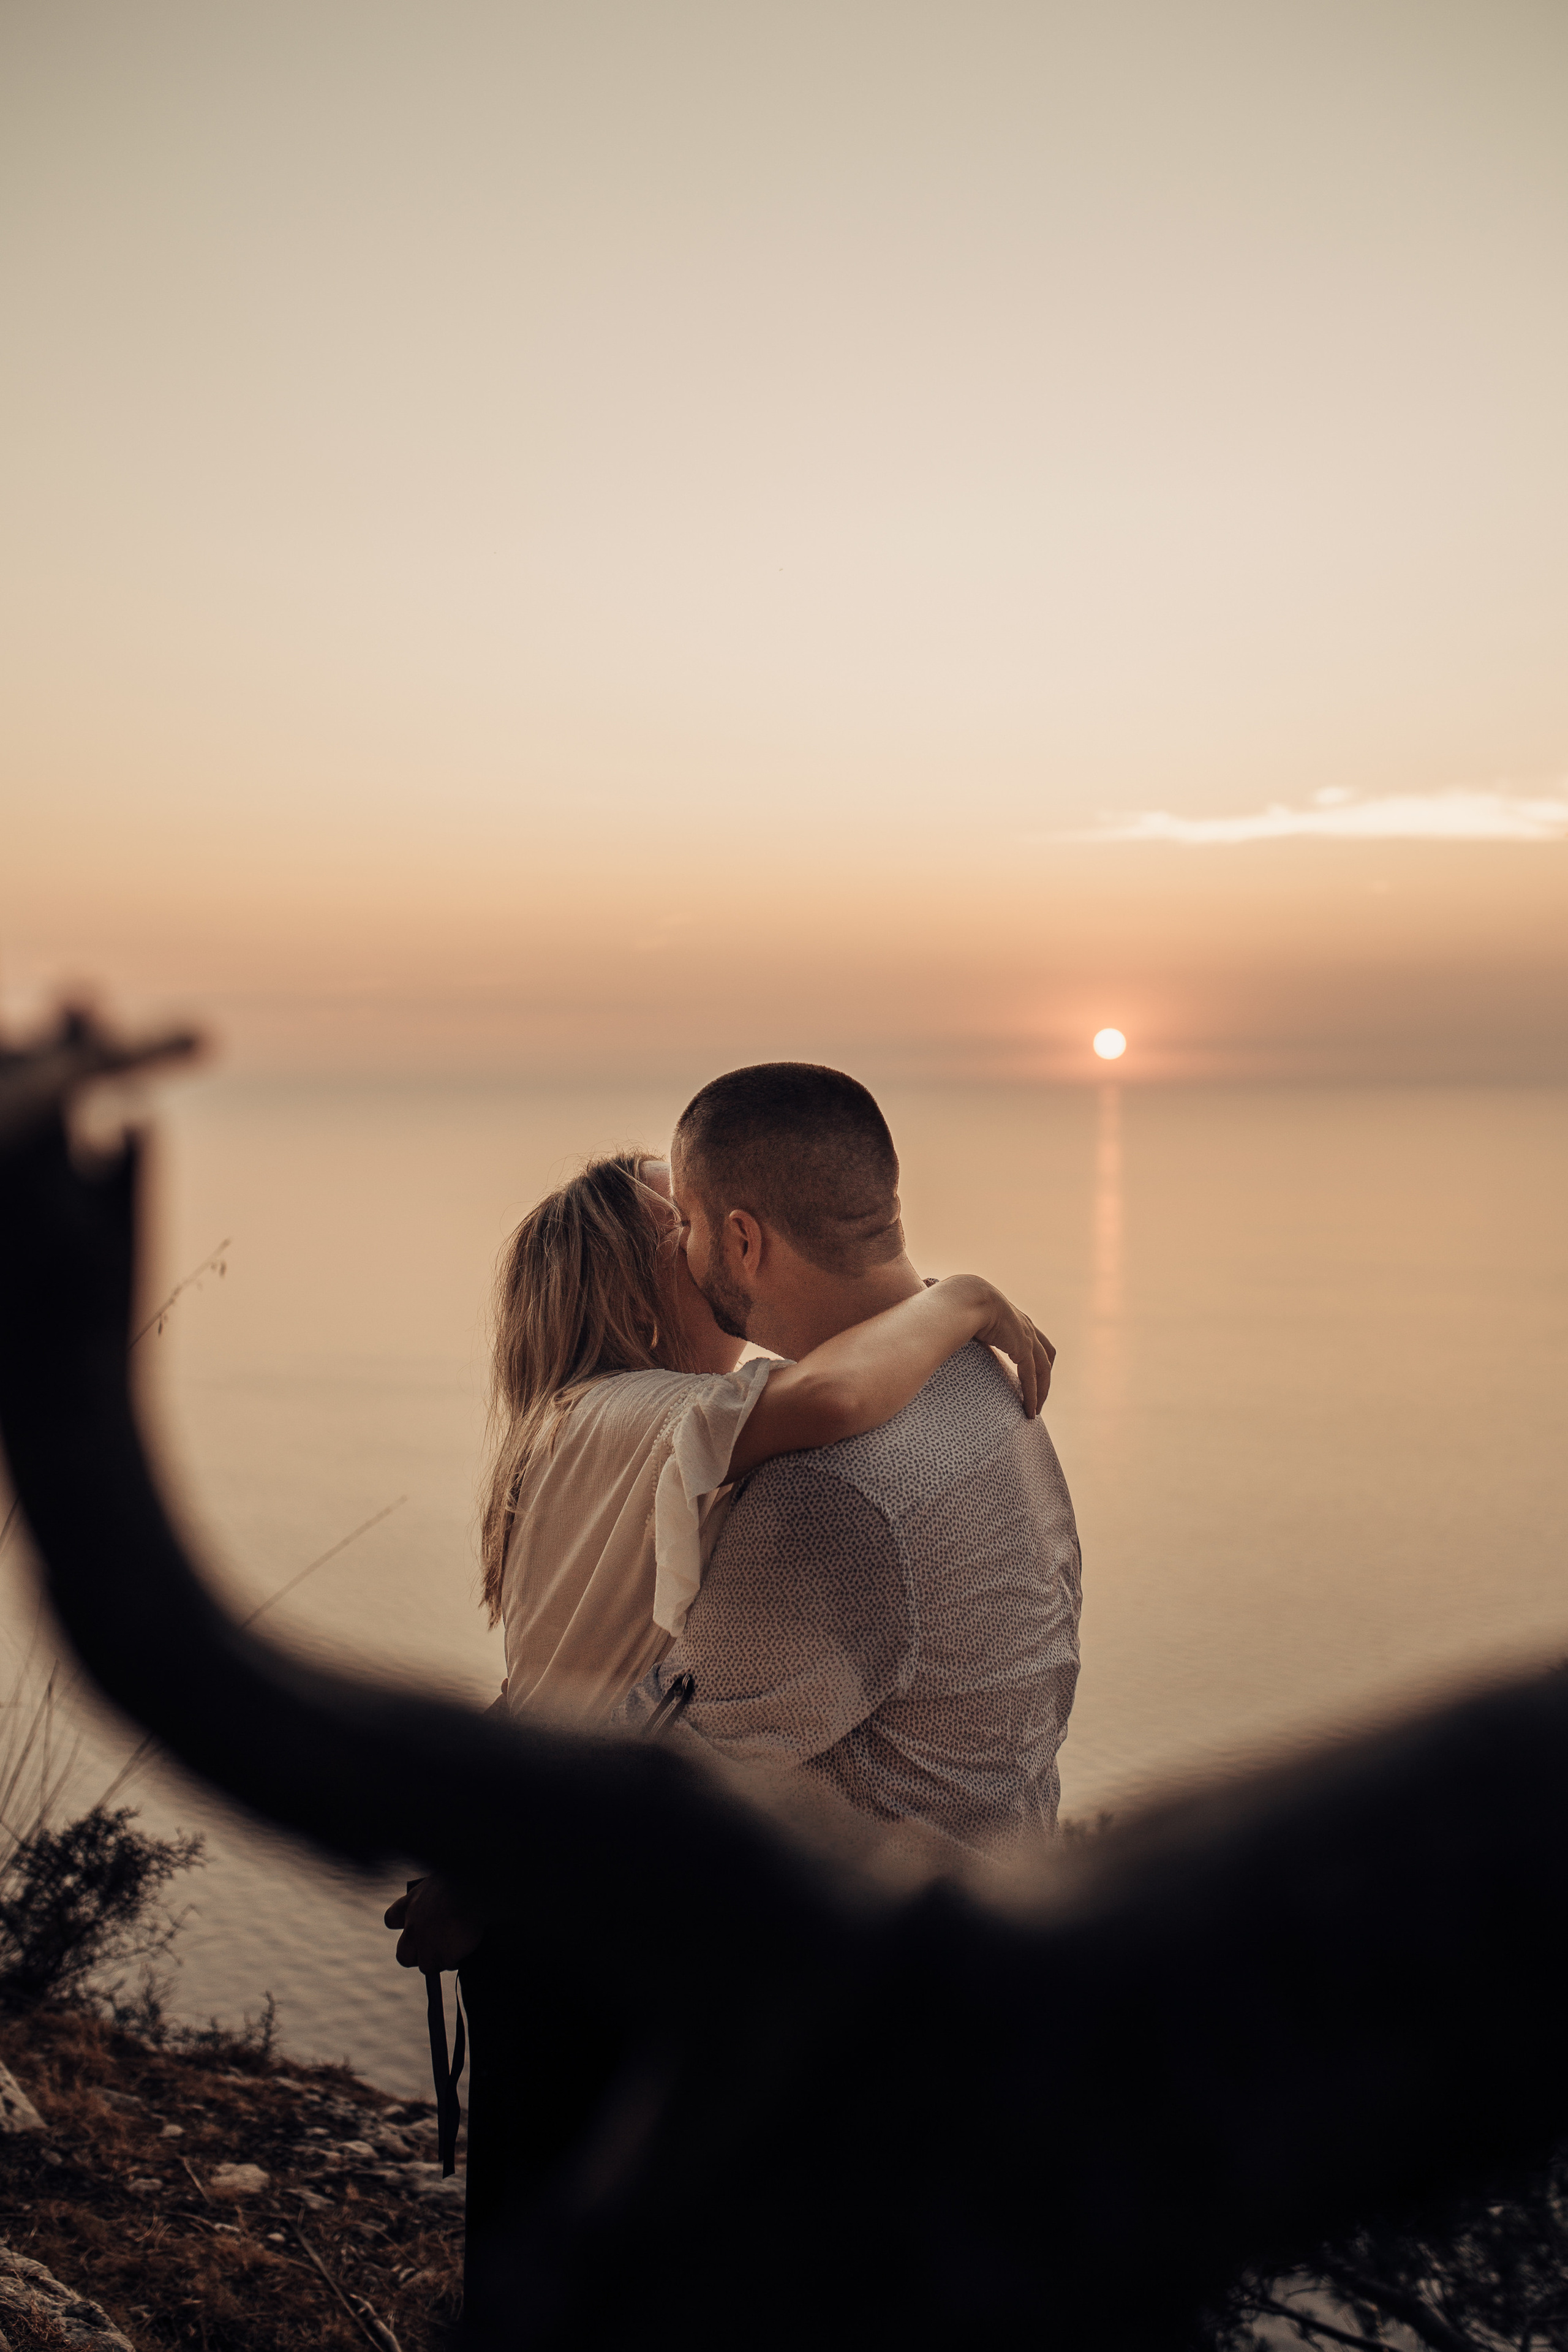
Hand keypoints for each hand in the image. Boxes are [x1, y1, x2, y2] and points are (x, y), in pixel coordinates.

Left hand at [384, 1876, 485, 1971]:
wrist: (473, 1889)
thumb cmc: (462, 1881)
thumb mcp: (441, 1884)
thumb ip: (435, 1902)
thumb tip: (443, 1918)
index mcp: (410, 1902)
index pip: (392, 1918)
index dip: (403, 1925)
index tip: (414, 1928)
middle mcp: (412, 1926)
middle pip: (403, 1955)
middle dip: (416, 1956)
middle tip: (434, 1952)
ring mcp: (424, 1945)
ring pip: (427, 1966)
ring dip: (441, 1960)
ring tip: (457, 1947)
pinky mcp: (440, 1957)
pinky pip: (449, 1964)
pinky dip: (458, 1960)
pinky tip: (467, 1947)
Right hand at [969, 1285, 1055, 1415]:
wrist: (968, 1297)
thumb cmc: (961, 1305)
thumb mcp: (969, 1317)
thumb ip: (967, 1327)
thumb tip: (947, 1332)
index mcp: (1015, 1319)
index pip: (1034, 1341)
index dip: (1034, 1359)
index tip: (1028, 1377)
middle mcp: (1026, 1328)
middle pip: (1046, 1355)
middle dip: (1044, 1376)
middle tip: (1038, 1397)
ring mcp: (1027, 1338)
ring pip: (1043, 1371)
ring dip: (1041, 1392)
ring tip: (1033, 1411)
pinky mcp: (1023, 1349)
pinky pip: (1031, 1378)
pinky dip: (1032, 1395)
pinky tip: (1028, 1410)